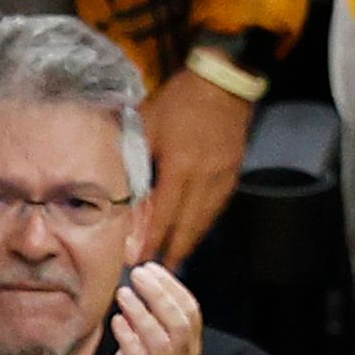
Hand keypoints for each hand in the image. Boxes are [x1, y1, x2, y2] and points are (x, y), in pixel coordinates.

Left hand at [85, 260, 202, 354]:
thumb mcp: (147, 342)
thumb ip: (152, 316)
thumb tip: (144, 275)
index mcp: (188, 350)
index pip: (190, 311)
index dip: (172, 286)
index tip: (150, 267)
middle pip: (178, 322)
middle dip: (158, 293)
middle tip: (136, 275)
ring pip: (160, 340)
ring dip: (141, 312)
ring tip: (122, 294)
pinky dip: (128, 337)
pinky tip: (116, 321)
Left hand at [137, 64, 252, 266]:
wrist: (224, 82)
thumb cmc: (180, 99)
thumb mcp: (148, 123)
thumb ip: (135, 156)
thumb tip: (121, 187)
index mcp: (180, 167)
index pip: (163, 214)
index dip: (150, 240)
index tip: (138, 259)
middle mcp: (204, 179)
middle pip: (187, 226)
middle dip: (173, 252)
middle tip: (159, 272)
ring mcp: (222, 178)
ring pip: (204, 220)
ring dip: (189, 242)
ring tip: (175, 258)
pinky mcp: (232, 174)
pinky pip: (216, 208)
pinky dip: (202, 224)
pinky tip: (193, 230)